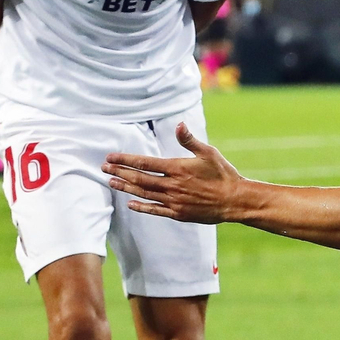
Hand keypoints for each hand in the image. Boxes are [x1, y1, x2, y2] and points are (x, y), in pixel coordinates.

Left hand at [103, 123, 244, 223]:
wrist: (235, 200)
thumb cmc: (223, 174)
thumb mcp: (209, 153)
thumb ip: (190, 140)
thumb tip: (179, 125)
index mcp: (177, 168)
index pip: (145, 163)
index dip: (125, 160)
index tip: (110, 157)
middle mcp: (172, 185)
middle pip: (140, 178)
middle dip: (120, 173)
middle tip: (104, 168)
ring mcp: (174, 201)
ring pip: (144, 193)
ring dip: (126, 188)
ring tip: (111, 183)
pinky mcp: (179, 214)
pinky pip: (156, 210)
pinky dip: (142, 207)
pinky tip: (130, 203)